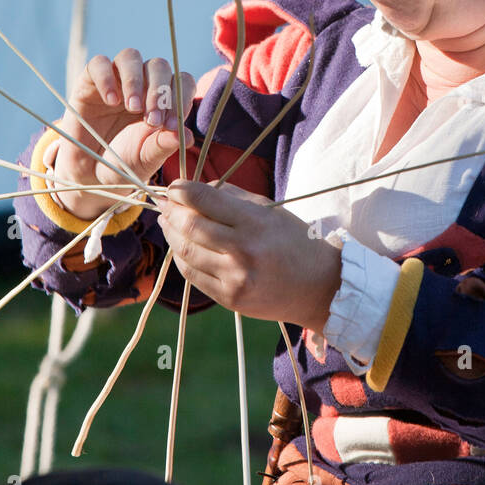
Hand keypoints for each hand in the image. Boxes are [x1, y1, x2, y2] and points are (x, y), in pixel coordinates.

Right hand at [51, 49, 195, 218]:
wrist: (88, 173)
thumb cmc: (122, 163)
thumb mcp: (145, 160)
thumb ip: (163, 146)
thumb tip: (188, 137)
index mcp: (164, 100)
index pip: (181, 82)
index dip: (181, 98)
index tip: (171, 126)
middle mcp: (142, 84)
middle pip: (159, 65)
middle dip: (159, 92)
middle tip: (152, 121)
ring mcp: (116, 79)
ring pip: (130, 57)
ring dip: (135, 80)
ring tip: (133, 107)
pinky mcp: (89, 81)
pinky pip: (99, 64)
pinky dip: (106, 78)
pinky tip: (111, 101)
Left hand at [157, 180, 342, 330]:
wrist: (318, 287)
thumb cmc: (294, 242)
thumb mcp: (270, 210)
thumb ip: (232, 197)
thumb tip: (197, 188)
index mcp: (255, 223)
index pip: (206, 201)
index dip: (182, 191)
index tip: (175, 186)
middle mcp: (243, 251)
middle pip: (190, 227)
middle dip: (172, 212)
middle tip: (165, 203)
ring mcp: (235, 278)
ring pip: (186, 252)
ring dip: (171, 234)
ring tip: (168, 222)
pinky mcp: (230, 299)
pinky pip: (193, 275)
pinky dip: (182, 258)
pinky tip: (181, 246)